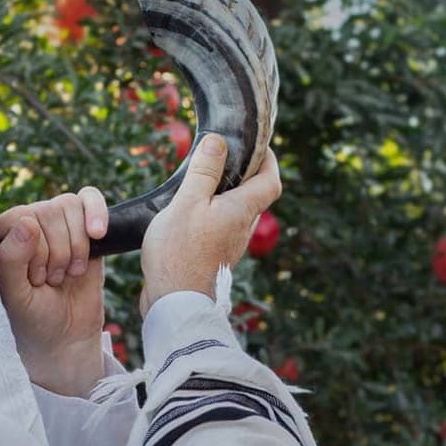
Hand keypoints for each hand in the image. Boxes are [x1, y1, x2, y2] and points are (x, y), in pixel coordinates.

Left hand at [0, 187, 108, 396]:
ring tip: (69, 273)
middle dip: (57, 253)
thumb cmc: (31, 318)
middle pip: (47, 211)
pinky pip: (88, 198)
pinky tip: (97, 234)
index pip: (20, 218)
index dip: (35, 250)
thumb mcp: (15, 296)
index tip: (35, 280)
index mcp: (0, 237)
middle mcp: (25, 224)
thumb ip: (12, 260)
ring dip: (76, 246)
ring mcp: (55, 223)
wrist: (66, 336)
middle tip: (51, 281)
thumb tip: (28, 222)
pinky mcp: (83, 227)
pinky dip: (96, 212)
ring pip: (68, 206)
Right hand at [139, 134, 281, 315]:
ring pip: (237, 213)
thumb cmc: (180, 254)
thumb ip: (204, 171)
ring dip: (225, 195)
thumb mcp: (188, 203)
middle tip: (222, 158)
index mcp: (242, 211)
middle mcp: (242, 229)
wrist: (174, 304)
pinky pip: (221, 229)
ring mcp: (230, 246)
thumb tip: (218, 141)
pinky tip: (189, 214)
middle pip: (255, 196)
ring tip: (200, 182)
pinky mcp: (214, 258)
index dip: (269, 160)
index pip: (271, 181)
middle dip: (244, 174)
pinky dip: (212, 214)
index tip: (257, 145)